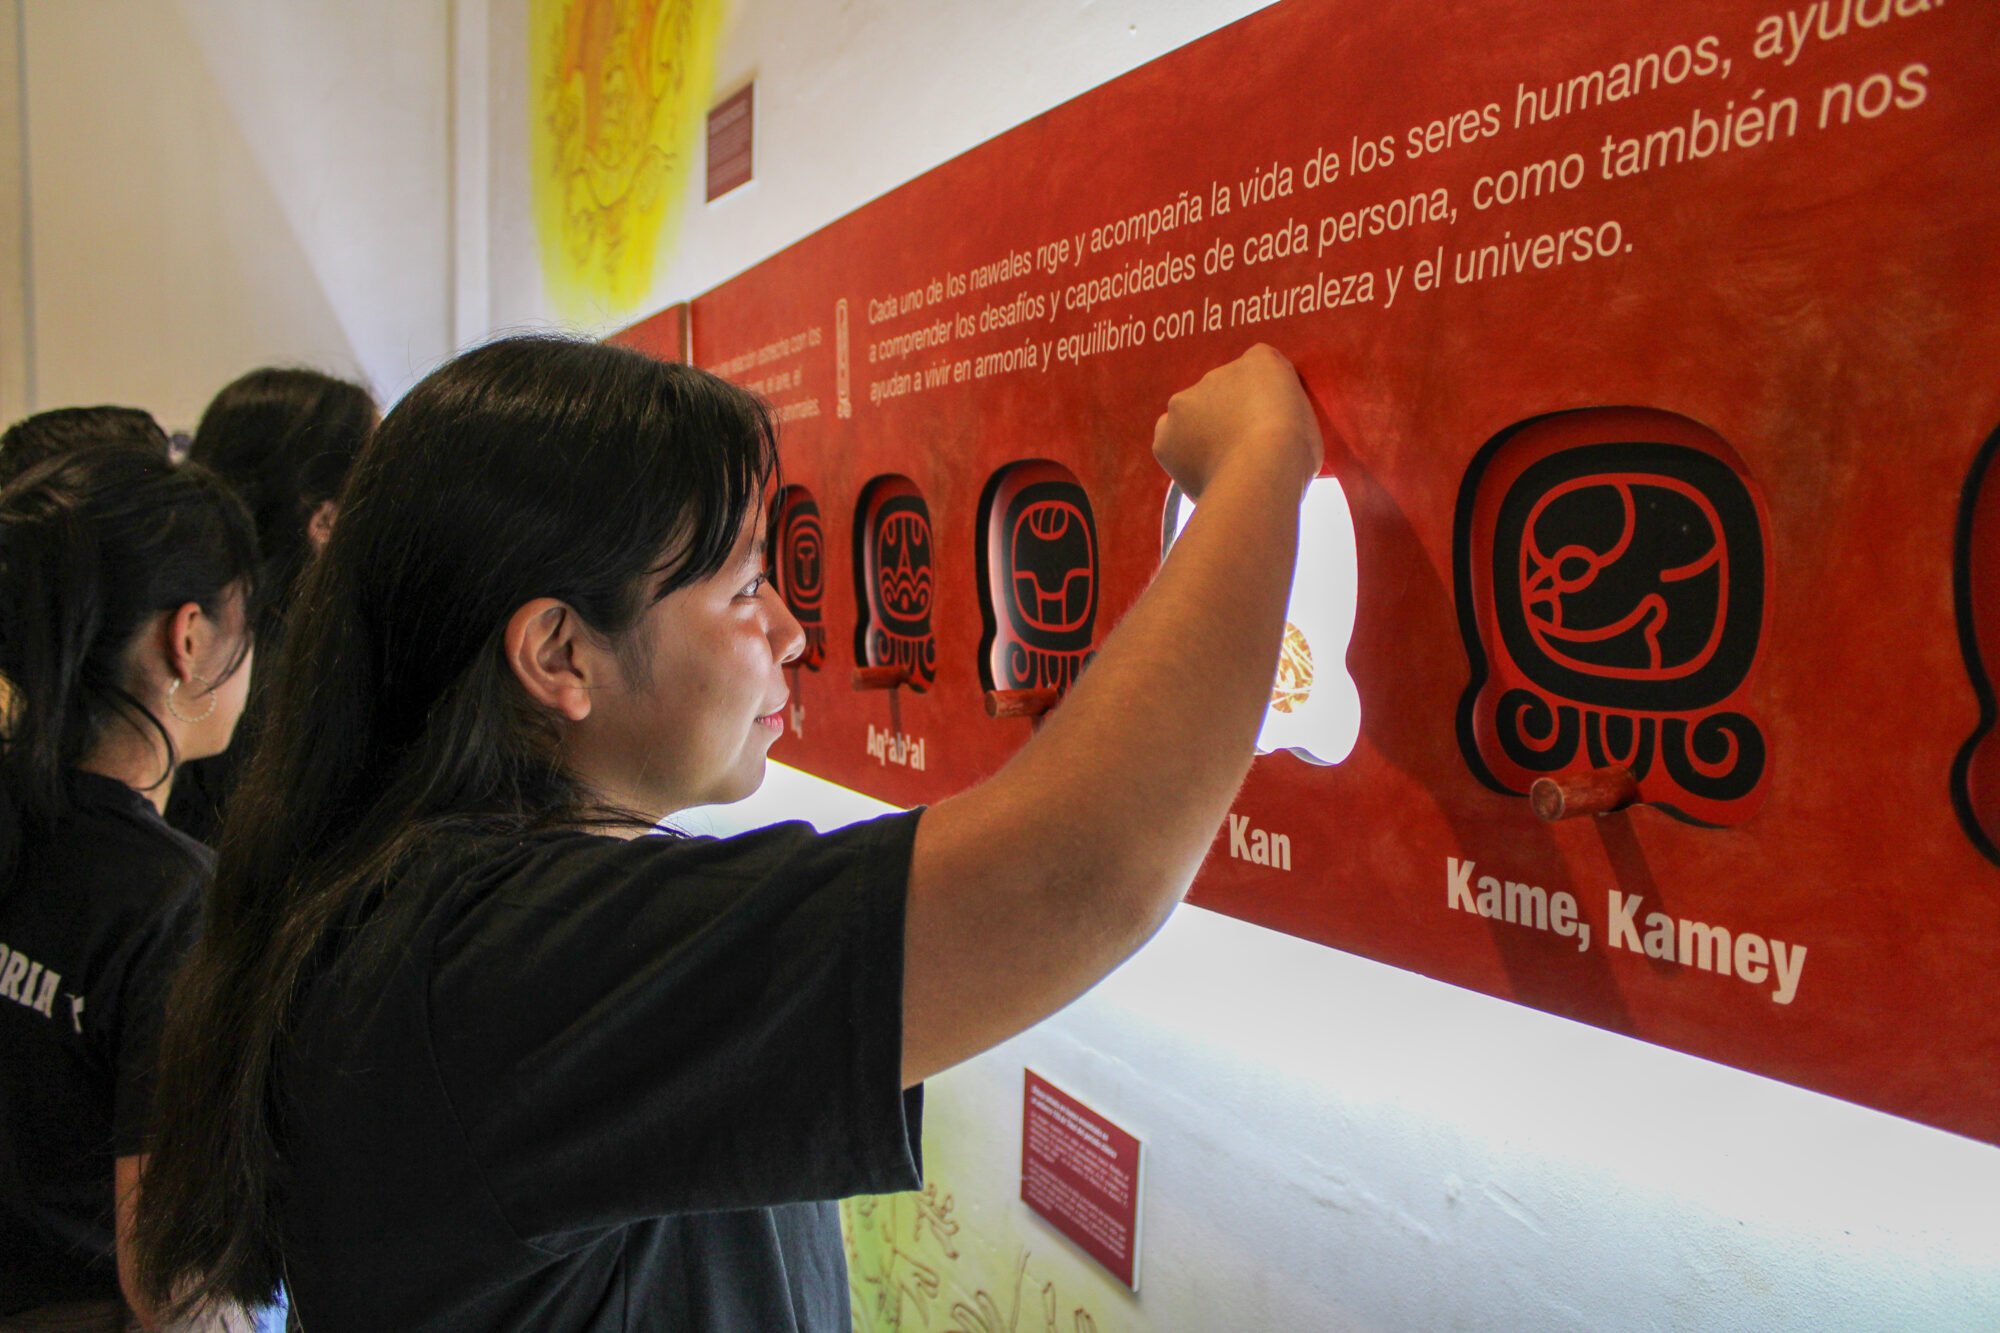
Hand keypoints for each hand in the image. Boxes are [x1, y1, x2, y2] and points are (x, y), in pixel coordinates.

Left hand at [1152, 345, 1322, 500]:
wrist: (1260, 475)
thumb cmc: (1293, 453)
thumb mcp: (1306, 419)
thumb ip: (1284, 408)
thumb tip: (1272, 418)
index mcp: (1259, 361)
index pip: (1258, 369)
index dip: (1262, 398)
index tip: (1267, 422)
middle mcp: (1216, 373)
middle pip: (1220, 393)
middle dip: (1228, 415)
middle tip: (1245, 447)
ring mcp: (1184, 403)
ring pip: (1192, 417)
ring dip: (1202, 432)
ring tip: (1224, 464)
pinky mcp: (1164, 437)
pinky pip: (1171, 443)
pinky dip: (1183, 456)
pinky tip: (1205, 473)